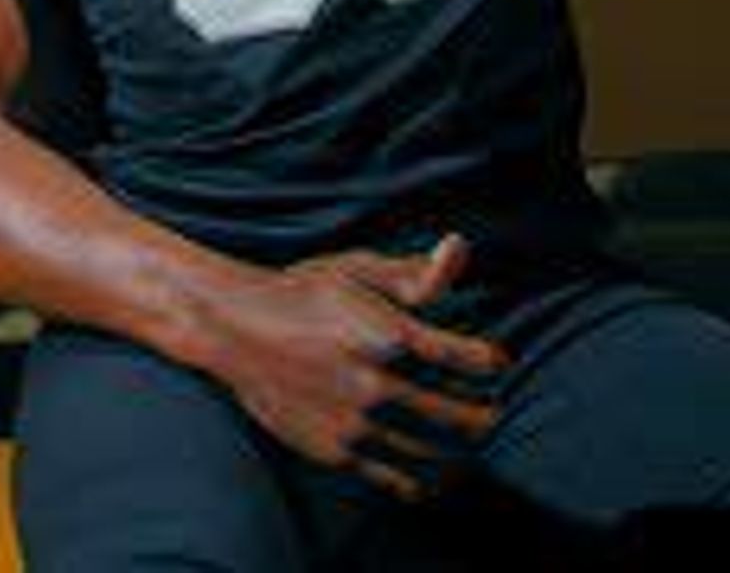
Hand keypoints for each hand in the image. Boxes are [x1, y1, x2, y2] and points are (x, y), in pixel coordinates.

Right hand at [197, 232, 510, 503]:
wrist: (232, 328)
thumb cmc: (300, 291)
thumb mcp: (356, 270)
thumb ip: (413, 272)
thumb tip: (460, 246)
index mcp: (389, 334)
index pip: (467, 358)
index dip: (490, 361)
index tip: (498, 363)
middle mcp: (377, 382)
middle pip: (457, 413)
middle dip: (483, 417)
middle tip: (493, 417)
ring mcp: (355, 420)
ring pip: (429, 450)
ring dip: (457, 454)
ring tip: (468, 452)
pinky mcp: (334, 449)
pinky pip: (389, 476)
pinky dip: (415, 483)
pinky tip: (427, 484)